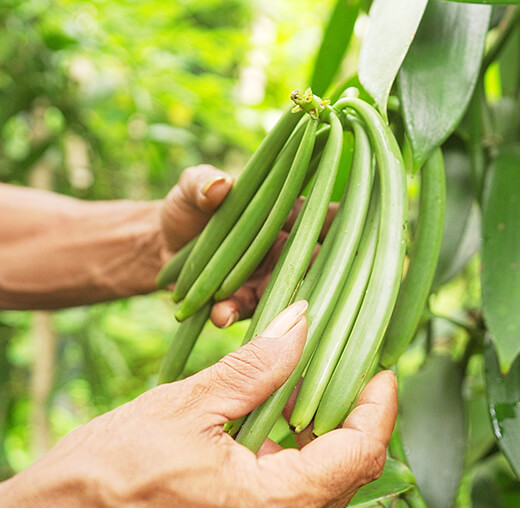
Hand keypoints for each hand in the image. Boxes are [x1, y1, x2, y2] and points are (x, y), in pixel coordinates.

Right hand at [0, 302, 397, 507]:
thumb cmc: (94, 481)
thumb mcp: (181, 408)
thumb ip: (254, 368)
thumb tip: (303, 322)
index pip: (360, 453)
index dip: (378, 404)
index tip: (376, 362)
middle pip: (345, 475)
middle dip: (348, 415)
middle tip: (336, 363)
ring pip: (314, 493)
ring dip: (314, 439)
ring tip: (294, 386)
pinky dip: (284, 466)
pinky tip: (261, 428)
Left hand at [158, 165, 335, 328]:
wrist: (160, 245)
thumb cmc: (189, 207)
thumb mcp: (191, 189)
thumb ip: (202, 182)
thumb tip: (218, 185)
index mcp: (285, 213)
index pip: (323, 216)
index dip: (346, 222)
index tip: (358, 229)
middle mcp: (285, 248)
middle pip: (315, 263)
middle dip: (319, 276)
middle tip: (318, 282)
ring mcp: (268, 277)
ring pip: (284, 293)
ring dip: (275, 303)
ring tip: (253, 302)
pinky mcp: (245, 300)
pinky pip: (247, 310)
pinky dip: (234, 313)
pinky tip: (220, 314)